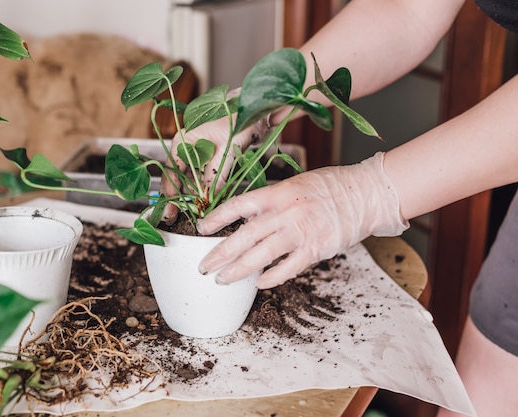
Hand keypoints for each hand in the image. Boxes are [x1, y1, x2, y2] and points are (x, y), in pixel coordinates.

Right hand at [160, 90, 270, 224]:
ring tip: (196, 213)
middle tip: (179, 219)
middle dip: (181, 198)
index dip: (169, 195)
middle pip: (180, 178)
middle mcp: (189, 148)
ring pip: (194, 180)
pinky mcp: (215, 157)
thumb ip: (216, 174)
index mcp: (183, 141)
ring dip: (196, 196)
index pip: (171, 172)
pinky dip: (208, 189)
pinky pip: (208, 177)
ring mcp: (202, 153)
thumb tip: (208, 198)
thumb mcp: (227, 148)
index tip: (170, 213)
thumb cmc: (240, 117)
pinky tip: (209, 201)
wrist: (260, 105)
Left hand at [196, 152, 408, 288]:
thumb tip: (246, 216)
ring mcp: (301, 231)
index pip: (239, 205)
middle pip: (245, 235)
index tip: (200, 229)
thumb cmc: (331, 186)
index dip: (217, 217)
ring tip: (222, 280)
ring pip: (262, 254)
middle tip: (204, 266)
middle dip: (221, 252)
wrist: (366, 193)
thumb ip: (271, 200)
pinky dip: (271, 277)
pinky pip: (288, 268)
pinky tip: (258, 283)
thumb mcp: (295, 184)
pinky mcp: (316, 249)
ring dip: (239, 269)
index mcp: (278, 192)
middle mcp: (286, 212)